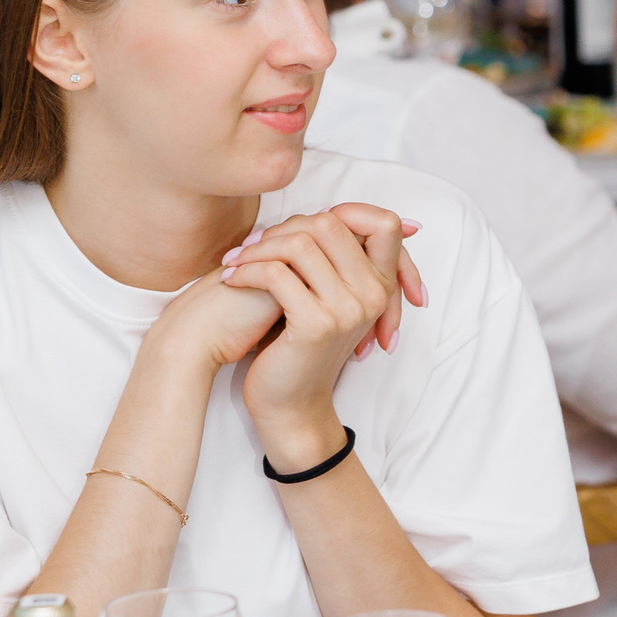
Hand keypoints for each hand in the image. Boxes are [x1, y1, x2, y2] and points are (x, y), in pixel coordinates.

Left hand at [222, 204, 425, 445]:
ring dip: (258, 250)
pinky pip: (277, 273)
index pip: (384, 222)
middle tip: (254, 248)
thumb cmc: (297, 346)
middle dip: (284, 229)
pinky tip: (232, 280)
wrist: (289, 405)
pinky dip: (246, 271)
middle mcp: (372, 295)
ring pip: (300, 245)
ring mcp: (348, 310)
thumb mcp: (324, 298)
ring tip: (236, 263)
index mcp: (380, 285)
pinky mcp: (318, 324)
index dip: (345, 211)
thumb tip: (323, 211)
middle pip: (330, 223)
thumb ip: (329, 259)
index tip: (302, 228)